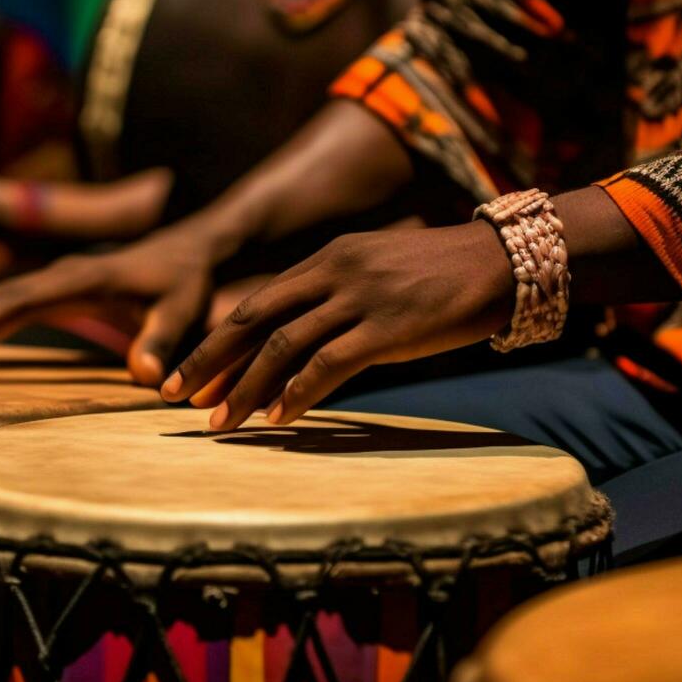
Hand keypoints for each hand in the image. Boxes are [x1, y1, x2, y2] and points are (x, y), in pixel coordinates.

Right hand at [0, 223, 223, 384]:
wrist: (192, 250)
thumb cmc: (187, 282)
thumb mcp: (182, 310)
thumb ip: (162, 341)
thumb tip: (145, 378)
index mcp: (84, 277)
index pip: (26, 300)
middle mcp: (63, 273)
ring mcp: (58, 280)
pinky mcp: (60, 289)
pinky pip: (11, 304)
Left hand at [161, 220, 514, 428]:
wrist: (505, 262)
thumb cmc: (444, 277)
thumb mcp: (378, 275)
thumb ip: (336, 300)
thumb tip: (299, 346)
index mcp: (328, 257)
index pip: (255, 304)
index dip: (216, 344)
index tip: (189, 378)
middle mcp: (335, 271)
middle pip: (252, 319)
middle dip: (210, 362)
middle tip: (176, 398)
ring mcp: (360, 298)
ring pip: (282, 345)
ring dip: (245, 388)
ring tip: (221, 424)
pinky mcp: (388, 327)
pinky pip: (328, 364)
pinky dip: (296, 394)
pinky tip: (276, 420)